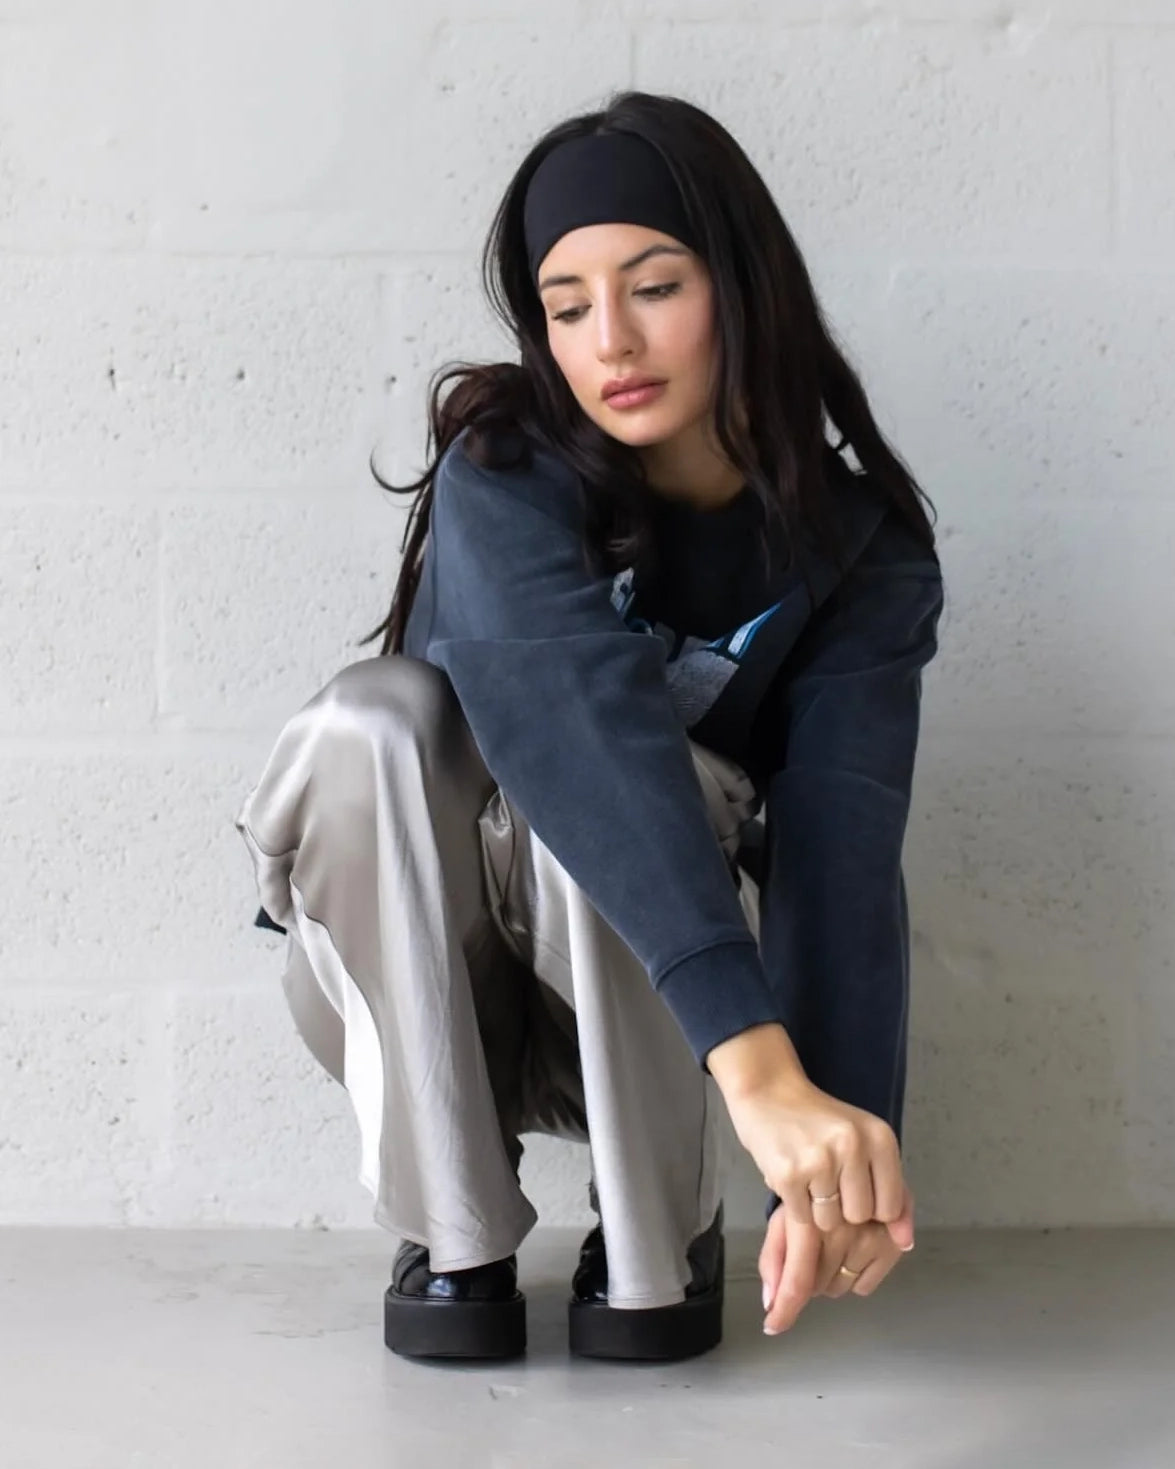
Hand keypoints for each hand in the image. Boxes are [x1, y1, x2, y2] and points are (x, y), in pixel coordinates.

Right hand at [719, 1062, 913, 1247]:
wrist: (768, 1092)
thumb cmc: (820, 1123)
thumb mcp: (865, 1144)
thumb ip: (893, 1193)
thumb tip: (906, 1243)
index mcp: (880, 1137)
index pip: (891, 1207)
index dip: (870, 1203)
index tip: (853, 1182)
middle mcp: (853, 1145)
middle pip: (859, 1216)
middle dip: (842, 1206)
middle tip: (826, 1176)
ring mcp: (820, 1160)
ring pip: (830, 1222)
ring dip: (816, 1208)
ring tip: (807, 1174)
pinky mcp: (788, 1173)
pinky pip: (801, 1218)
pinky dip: (795, 1204)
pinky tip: (791, 1175)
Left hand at [758, 1182, 915, 1334]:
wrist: (857, 1165)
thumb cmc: (814, 1193)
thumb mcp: (787, 1215)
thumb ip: (773, 1258)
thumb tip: (769, 1303)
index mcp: (809, 1218)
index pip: (797, 1276)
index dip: (785, 1307)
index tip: (772, 1327)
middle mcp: (842, 1229)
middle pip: (817, 1286)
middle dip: (811, 1277)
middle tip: (813, 1250)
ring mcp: (870, 1237)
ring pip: (840, 1288)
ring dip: (833, 1277)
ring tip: (835, 1246)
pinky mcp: (893, 1245)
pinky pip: (865, 1287)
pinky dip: (856, 1277)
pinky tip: (855, 1250)